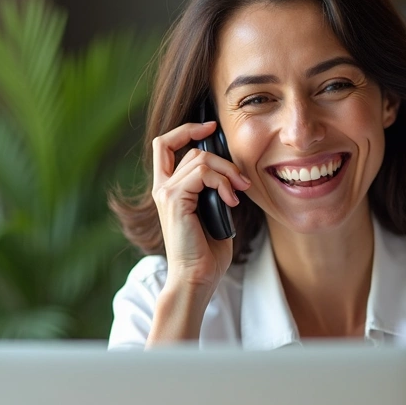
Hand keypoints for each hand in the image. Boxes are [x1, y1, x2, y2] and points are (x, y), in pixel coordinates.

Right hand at [151, 120, 249, 287]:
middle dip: (224, 161)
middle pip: (191, 150)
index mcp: (169, 189)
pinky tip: (230, 201)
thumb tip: (231, 170)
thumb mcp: (215, 211)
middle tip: (243, 182)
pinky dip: (221, 182)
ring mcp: (165, 193)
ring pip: (199, 160)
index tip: (210, 127)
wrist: (197, 277)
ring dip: (226, 173)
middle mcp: (162, 188)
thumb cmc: (208, 252)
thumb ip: (215, 188)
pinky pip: (200, 173)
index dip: (186, 130)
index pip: (165, 144)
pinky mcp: (173, 199)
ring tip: (238, 194)